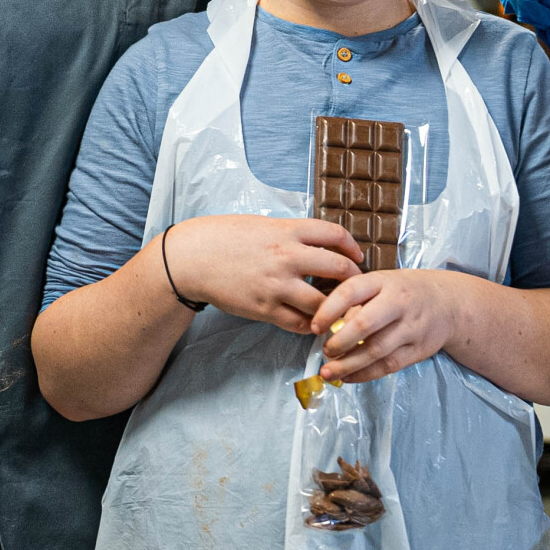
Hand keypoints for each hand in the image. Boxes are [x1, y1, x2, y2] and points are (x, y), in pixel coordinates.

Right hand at [158, 215, 361, 333]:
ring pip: (324, 303)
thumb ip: (291, 234)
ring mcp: (277, 284)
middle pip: (339, 270)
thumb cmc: (224, 237)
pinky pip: (300, 323)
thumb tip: (317, 244)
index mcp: (287, 230)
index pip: (336, 235)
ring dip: (335, 309)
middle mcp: (288, 256)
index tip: (357, 258)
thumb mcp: (262, 225)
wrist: (192, 257)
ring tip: (338, 312)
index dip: (353, 248)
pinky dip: (311, 325)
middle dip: (354, 282)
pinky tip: (312, 323)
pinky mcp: (265, 308)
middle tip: (356, 289)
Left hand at [312, 269, 465, 382]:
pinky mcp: (419, 349)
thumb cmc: (403, 292)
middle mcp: (398, 302)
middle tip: (324, 350)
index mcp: (382, 281)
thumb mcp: (380, 283)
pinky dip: (365, 374)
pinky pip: (388, 366)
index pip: (350, 292)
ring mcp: (411, 327)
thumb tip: (328, 326)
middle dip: (339, 342)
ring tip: (328, 372)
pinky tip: (348, 377)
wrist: (448, 303)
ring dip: (349, 364)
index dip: (328, 310)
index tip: (314, 327)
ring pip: (376, 350)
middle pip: (364, 324)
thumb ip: (356, 300)